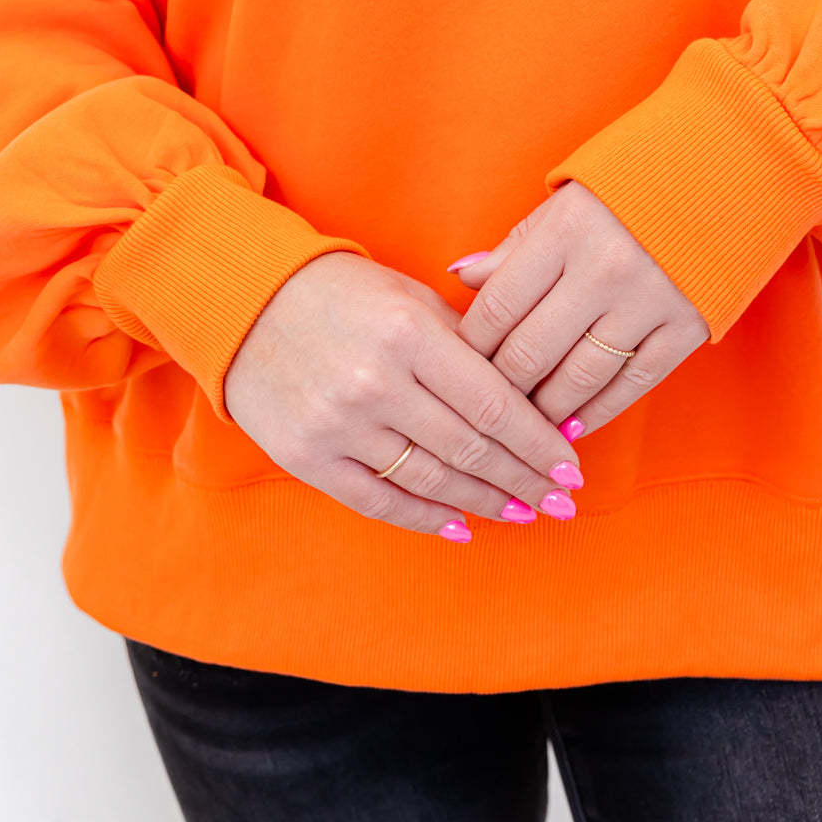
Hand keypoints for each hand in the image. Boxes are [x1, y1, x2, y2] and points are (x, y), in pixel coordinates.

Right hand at [222, 251, 583, 539]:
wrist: (249, 303)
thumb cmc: (346, 295)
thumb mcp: (412, 300)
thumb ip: (469, 344)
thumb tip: (535, 399)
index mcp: (409, 333)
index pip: (494, 403)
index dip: (539, 443)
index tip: (572, 467)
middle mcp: (375, 382)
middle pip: (470, 448)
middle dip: (525, 480)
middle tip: (561, 501)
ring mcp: (338, 424)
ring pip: (431, 480)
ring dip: (485, 502)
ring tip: (523, 512)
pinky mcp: (307, 456)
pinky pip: (379, 501)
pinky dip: (425, 519)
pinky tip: (462, 526)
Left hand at [449, 180, 709, 437]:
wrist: (725, 175)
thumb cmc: (629, 188)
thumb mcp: (565, 203)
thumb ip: (514, 247)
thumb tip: (461, 279)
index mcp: (567, 230)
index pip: (498, 307)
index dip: (470, 346)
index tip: (459, 366)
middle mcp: (605, 268)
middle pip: (531, 352)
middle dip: (501, 388)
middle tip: (485, 406)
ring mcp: (649, 301)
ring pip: (578, 378)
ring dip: (544, 411)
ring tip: (524, 423)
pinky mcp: (687, 327)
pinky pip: (631, 384)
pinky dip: (596, 412)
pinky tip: (572, 424)